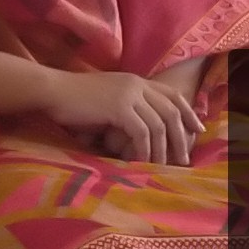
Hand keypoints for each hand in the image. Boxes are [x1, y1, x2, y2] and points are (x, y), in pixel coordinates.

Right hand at [41, 65, 201, 164]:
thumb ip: (125, 109)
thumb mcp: (106, 100)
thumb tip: (140, 133)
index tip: (196, 129)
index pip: (172, 94)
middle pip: (171, 110)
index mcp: (135, 81)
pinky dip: (145, 150)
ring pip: (159, 124)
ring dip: (163, 149)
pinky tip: (142, 163)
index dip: (187, 112)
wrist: (52, 91)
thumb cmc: (73, 100)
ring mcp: (129, 94)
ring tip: (164, 167)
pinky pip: (142, 132)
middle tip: (183, 158)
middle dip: (181, 136)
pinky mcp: (119, 107)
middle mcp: (137, 85)